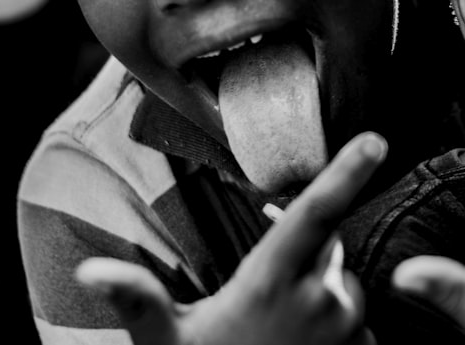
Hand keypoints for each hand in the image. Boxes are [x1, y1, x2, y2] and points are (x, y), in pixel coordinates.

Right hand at [76, 132, 387, 344]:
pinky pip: (356, 322)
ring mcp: (344, 329)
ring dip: (320, 293)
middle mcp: (317, 300)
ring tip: (280, 329)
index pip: (315, 215)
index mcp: (270, 283)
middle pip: (329, 247)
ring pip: (343, 286)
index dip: (344, 173)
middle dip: (308, 252)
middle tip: (269, 288)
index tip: (374, 140)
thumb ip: (139, 301)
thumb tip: (90, 270)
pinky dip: (336, 325)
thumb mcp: (167, 343)